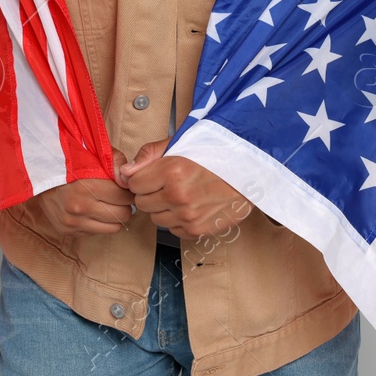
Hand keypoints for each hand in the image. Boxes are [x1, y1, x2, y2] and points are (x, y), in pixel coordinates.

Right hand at [26, 147, 134, 234]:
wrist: (39, 173)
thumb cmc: (70, 162)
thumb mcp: (94, 154)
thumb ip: (116, 163)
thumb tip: (130, 181)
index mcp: (88, 187)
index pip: (124, 198)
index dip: (128, 192)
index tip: (125, 188)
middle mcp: (80, 208)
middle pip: (121, 216)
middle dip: (124, 206)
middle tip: (120, 198)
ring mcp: (73, 222)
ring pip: (112, 228)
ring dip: (113, 217)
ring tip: (108, 205)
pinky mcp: (67, 230)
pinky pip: (95, 232)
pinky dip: (98, 223)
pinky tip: (92, 210)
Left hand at [122, 138, 253, 239]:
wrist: (251, 174)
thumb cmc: (217, 155)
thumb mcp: (182, 144)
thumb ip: (149, 155)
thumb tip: (124, 172)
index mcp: (171, 171)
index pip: (133, 183)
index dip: (143, 177)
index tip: (156, 173)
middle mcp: (177, 196)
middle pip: (142, 203)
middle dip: (151, 193)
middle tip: (170, 183)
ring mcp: (187, 216)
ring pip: (155, 218)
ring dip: (164, 208)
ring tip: (183, 194)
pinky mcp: (196, 231)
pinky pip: (172, 229)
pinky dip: (178, 220)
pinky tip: (193, 206)